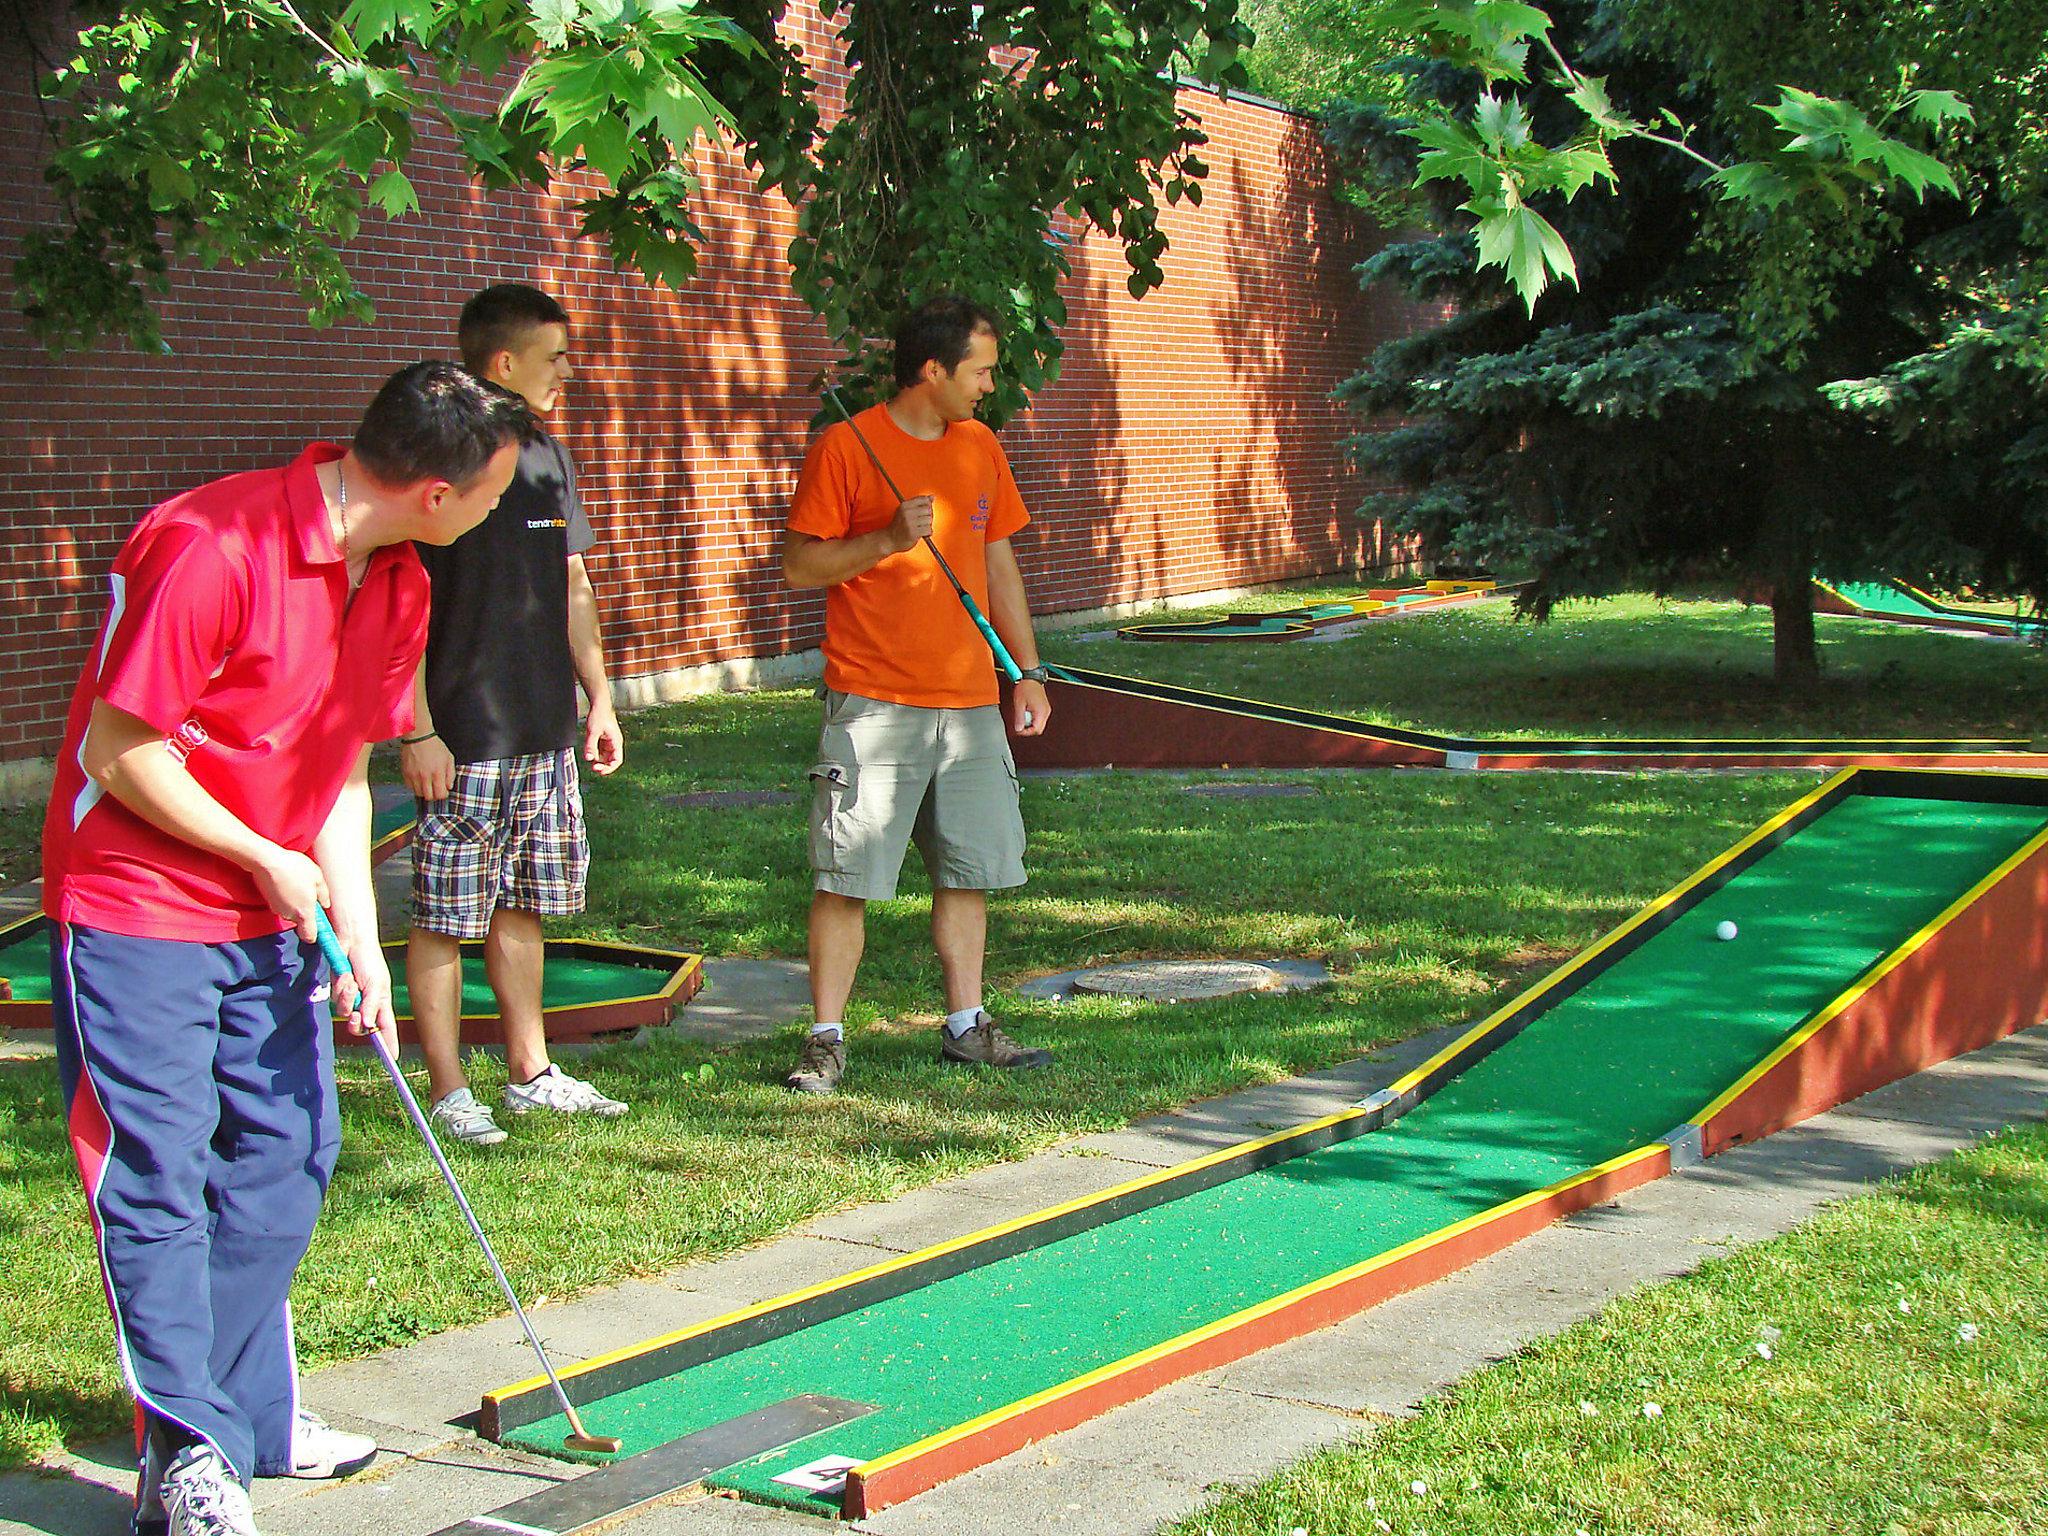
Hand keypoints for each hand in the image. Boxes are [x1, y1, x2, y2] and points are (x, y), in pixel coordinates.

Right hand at [253, 848, 329, 941]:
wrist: (267, 861)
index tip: (321, 928)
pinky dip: (285, 897)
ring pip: (291, 911)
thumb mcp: (317, 877)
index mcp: (304, 913)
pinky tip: (287, 882)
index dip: (315, 935)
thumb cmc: (295, 868)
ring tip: (297, 883)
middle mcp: (289, 915)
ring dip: (295, 902)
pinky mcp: (268, 901)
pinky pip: (282, 903)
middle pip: (300, 922)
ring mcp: (277, 909)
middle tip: (310, 893)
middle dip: (306, 911)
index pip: (309, 937)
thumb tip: (324, 904)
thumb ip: (323, 895)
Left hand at [340, 932, 396, 1046]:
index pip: (387, 1029)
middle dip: (356, 1023)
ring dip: (347, 998)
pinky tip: (345, 976)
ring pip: (345, 1014)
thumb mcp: (376, 984)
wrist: (351, 942)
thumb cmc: (369, 960)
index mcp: (382, 1003)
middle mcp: (367, 1004)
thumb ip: (372, 1005)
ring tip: (352, 982)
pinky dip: (339, 989)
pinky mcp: (339, 992)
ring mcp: (352, 999)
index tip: (392, 1059)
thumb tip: (368, 1024)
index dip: (389, 1044)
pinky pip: (336, 1001)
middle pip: (361, 1027)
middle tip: (355, 1015)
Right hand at [400, 734, 454, 800]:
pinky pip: (409, 787)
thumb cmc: (434, 746)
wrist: (418, 736)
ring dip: (424, 791)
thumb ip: (451, 774)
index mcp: (437, 773)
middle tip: (435, 788)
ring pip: (418, 793)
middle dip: (434, 795)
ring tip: (427, 783)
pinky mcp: (405, 773)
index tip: (443, 790)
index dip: (443, 794)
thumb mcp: (449, 758)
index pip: (440, 794)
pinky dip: (414, 786)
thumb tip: (449, 787)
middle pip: (429, 797)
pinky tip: (418, 779)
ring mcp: (414, 776)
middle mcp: (425, 776)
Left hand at [584, 701, 624, 776]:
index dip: (610, 768)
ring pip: (605, 756)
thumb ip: (590, 746)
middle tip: (593, 768)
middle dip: (603, 765)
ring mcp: (609, 742)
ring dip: (598, 760)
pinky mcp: (604, 740)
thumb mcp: (593, 732)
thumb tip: (588, 758)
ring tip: (590, 760)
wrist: (599, 704)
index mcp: (616, 742)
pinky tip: (590, 754)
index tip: (600, 771)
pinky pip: (601, 751)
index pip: (617, 760)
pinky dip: (595, 754)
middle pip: (611, 760)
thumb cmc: (599, 715)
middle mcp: (614, 743)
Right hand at [885, 495, 934, 552]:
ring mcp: (909, 523)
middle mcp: (906, 512)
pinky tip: (921, 533)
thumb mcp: (905, 511)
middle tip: (922, 522)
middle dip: (928, 516)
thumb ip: (919, 503)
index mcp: (904, 505)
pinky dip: (927, 533)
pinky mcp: (913, 533)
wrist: (889, 539)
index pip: (924, 499)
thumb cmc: (898, 526)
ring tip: (920, 528)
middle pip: (928, 509)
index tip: (924, 511)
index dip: (927, 506)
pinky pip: (928, 530)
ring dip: (927, 525)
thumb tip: (932, 497)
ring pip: (929, 520)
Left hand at [1012, 679, 1050, 735]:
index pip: (1036, 730)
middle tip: (1019, 725)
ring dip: (1030, 723)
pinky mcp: (1044, 706)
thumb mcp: (1019, 704)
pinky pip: (1040, 717)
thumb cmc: (1025, 687)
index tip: (1018, 730)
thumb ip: (1019, 718)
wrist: (1030, 677)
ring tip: (1022, 716)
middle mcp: (1046, 711)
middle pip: (1039, 728)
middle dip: (1028, 729)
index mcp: (1041, 712)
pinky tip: (1026, 712)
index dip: (1026, 733)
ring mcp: (1046, 709)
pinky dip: (1032, 718)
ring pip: (1039, 723)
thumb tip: (1018, 729)